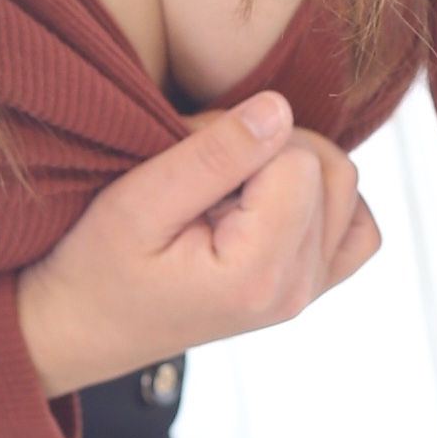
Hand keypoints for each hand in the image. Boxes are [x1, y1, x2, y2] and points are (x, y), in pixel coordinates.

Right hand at [16, 90, 380, 398]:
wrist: (80, 328)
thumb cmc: (94, 269)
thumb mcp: (137, 203)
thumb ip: (212, 156)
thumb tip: (279, 109)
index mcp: (258, 274)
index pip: (295, 158)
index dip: (239, 138)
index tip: (186, 161)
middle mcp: (295, 289)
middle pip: (329, 169)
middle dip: (269, 148)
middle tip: (202, 170)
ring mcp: (305, 293)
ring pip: (345, 187)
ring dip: (292, 168)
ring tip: (228, 188)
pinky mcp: (304, 288)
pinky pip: (356, 228)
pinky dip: (325, 201)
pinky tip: (272, 201)